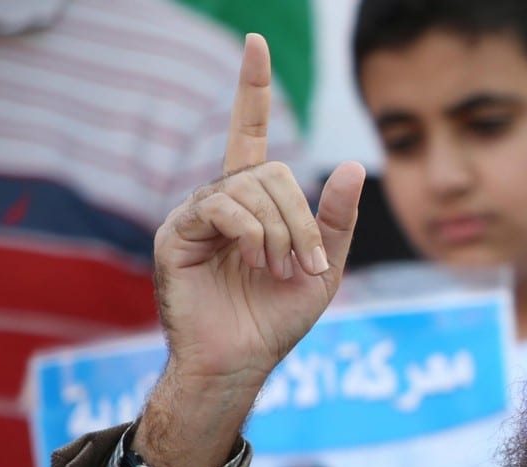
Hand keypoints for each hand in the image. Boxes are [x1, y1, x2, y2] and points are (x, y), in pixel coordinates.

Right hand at [136, 34, 365, 466]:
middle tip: (304, 262)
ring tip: (278, 269)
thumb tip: (350, 163)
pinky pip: (220, 207)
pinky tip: (256, 260)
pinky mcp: (176, 235)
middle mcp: (221, 201)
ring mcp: (195, 216)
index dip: (251, 89)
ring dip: (281, 231)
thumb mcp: (323, 266)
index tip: (255, 44)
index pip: (248, 131)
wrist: (241, 362)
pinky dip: (251, 232)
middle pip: (271, 171)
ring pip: (251, 188)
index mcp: (253, 203)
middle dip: (301, 217)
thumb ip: (336, 219)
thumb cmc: (277, 318)